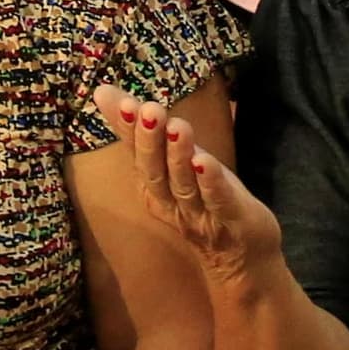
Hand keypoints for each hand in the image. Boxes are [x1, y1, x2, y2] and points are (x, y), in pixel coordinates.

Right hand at [94, 86, 280, 286]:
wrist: (243, 257)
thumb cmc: (204, 200)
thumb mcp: (173, 162)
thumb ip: (143, 131)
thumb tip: (105, 92)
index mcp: (154, 187)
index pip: (135, 153)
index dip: (125, 126)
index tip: (109, 97)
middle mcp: (171, 202)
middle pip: (155, 172)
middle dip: (149, 140)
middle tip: (147, 109)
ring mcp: (200, 214)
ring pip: (183, 185)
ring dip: (178, 156)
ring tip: (177, 126)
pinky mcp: (230, 219)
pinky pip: (217, 200)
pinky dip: (209, 181)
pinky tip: (204, 161)